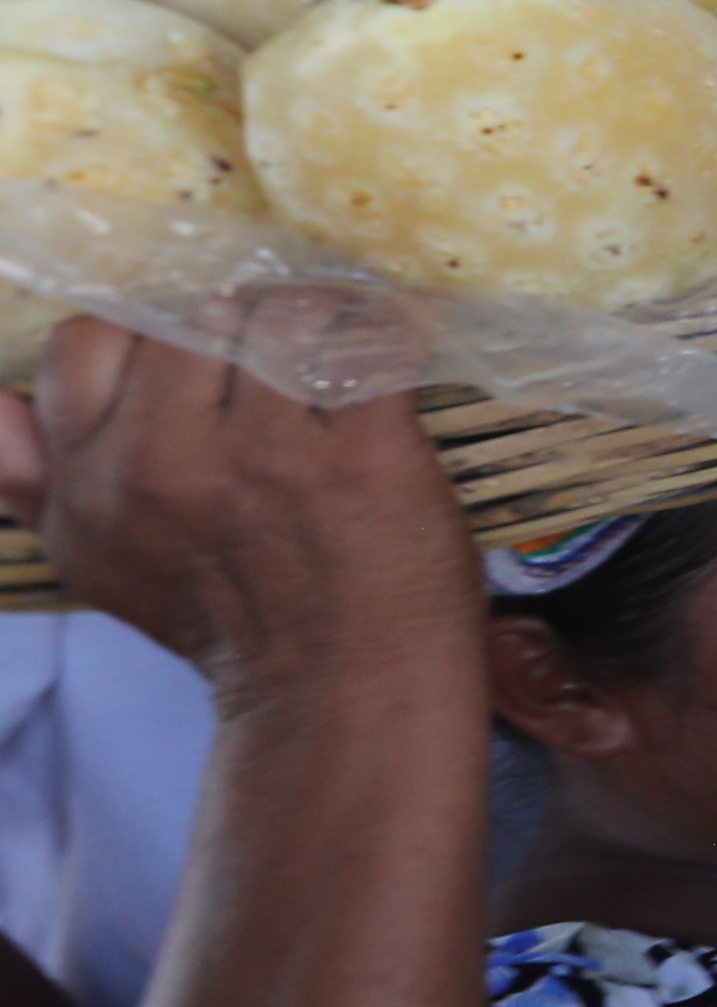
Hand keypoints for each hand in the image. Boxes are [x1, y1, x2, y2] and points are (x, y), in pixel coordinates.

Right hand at [0, 305, 478, 693]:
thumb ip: (33, 480)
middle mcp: (165, 463)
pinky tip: (391, 353)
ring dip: (317, 318)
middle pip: (190, 312)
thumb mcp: (98, 561)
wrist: (340, 693)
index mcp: (94, 481)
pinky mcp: (362, 454)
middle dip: (239, 317)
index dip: (144, 331)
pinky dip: (387, 333)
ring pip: (280, 313)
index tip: (197, 354)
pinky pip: (368, 341)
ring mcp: (266, 454)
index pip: (84, 342)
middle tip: (279, 350)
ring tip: (335, 351)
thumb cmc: (229, 619)